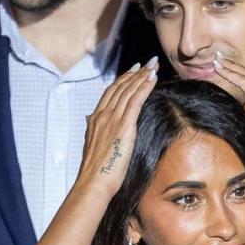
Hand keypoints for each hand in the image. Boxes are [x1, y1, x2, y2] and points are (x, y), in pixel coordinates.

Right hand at [76, 57, 158, 196]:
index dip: (122, 80)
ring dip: (142, 76)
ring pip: (128, 91)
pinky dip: (144, 86)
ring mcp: (112, 120)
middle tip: (148, 62)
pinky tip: (152, 78)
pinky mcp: (123, 126)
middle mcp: (102, 116)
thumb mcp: (93, 148)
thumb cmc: (95, 173)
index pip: (110, 93)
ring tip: (154, 65)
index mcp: (94, 120)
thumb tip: (90, 122)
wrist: (93, 183)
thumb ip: (94, 133)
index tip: (133, 70)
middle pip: (120, 87)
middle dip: (134, 72)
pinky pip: (135, 101)